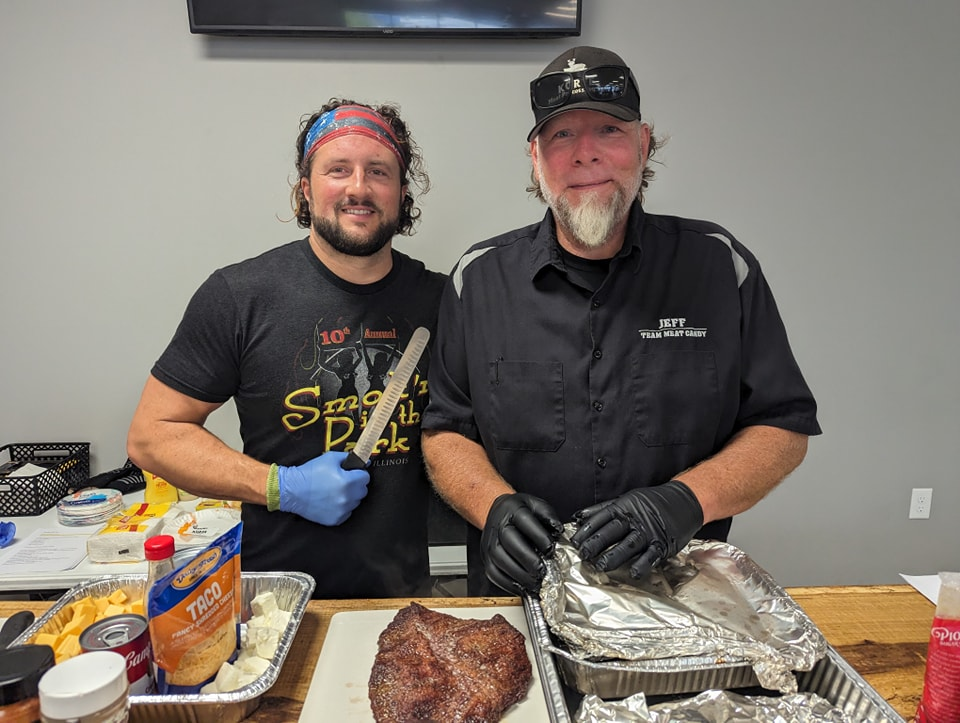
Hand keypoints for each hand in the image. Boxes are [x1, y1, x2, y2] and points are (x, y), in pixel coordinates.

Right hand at [277, 451, 369, 525]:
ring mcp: (342, 510)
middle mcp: (347, 498)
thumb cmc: (310, 473)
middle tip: (343, 482)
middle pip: (362, 491)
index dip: (358, 473)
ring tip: (335, 491)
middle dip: (355, 485)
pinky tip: (331, 501)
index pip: (365, 477)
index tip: (352, 474)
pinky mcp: (335, 520)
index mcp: (348, 482)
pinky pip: (347, 513)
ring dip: (349, 497)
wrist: (292, 490)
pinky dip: (342, 507)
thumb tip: (363, 461)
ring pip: (355, 502)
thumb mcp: (330, 458)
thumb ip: (349, 458)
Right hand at [481, 493, 562, 594]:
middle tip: (542, 572)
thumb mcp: (537, 506)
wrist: (498, 512)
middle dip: (527, 559)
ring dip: (518, 575)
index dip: (539, 536)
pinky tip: (522, 587)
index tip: (551, 550)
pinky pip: (493, 573)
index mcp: (513, 509)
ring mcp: (489, 541)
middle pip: (508, 541)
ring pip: (498, 559)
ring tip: (535, 583)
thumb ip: (549, 517)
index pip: (524, 520)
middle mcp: (498, 525)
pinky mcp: (486, 557)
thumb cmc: (520, 511)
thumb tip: (558, 530)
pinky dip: (507, 584)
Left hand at [570, 480, 702, 580]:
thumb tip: (579, 516)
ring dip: (613, 556)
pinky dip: (641, 565)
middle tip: (583, 554)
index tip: (575, 541)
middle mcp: (635, 519)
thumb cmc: (652, 502)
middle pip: (612, 532)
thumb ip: (602, 510)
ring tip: (600, 566)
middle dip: (596, 544)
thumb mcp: (626, 500)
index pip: (601, 518)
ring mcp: (649, 532)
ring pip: (628, 545)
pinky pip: (650, 555)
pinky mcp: (662, 543)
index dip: (587, 530)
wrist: (683, 501)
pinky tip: (632, 573)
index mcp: (624, 507)